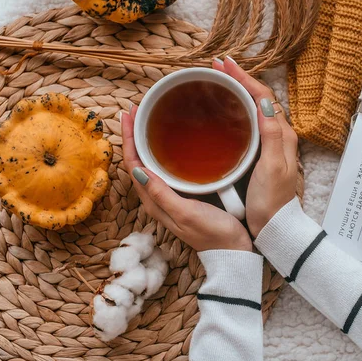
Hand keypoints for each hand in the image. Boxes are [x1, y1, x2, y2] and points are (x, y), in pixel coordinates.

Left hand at [121, 107, 252, 251]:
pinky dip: (162, 151)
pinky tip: (171, 142)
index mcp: (153, 201)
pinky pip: (165, 168)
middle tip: (137, 110)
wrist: (233, 251)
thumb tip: (138, 169)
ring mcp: (169, 196)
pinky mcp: (183, 195)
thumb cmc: (213, 233)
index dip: (129, 138)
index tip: (130, 114)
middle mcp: (156, 197)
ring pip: (150, 163)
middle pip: (138, 161)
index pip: (133, 164)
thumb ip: (162, 193)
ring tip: (148, 120)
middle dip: (134, 135)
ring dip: (146, 141)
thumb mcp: (186, 212)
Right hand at [212, 57, 298, 237]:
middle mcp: (278, 134)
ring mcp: (268, 143)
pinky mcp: (259, 153)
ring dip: (237, 90)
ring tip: (218, 79)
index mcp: (282, 134)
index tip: (225, 64)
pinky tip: (223, 110)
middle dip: (238, 79)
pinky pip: (248, 122)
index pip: (264, 96)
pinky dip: (235, 109)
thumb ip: (271, 135)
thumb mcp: (272, 167)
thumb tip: (264, 101)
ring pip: (253, 108)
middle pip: (258, 97)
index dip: (244, 78)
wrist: (274, 225)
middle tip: (217, 66)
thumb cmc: (272, 200)